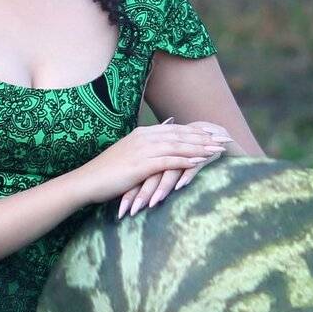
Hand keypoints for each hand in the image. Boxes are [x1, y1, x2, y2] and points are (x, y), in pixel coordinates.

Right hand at [78, 119, 226, 207]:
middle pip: (181, 135)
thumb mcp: (128, 156)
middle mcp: (144, 138)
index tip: (216, 133)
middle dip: (205, 137)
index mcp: (142, 134)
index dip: (197, 131)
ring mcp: (142, 150)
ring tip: (219, 150)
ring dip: (200, 147)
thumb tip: (159, 149)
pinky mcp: (140, 165)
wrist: (86, 181)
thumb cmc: (106, 173)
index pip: (176, 130)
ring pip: (178, 146)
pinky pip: (167, 161)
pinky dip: (185, 160)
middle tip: (226, 138)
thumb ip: (145, 148)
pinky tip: (200, 162)